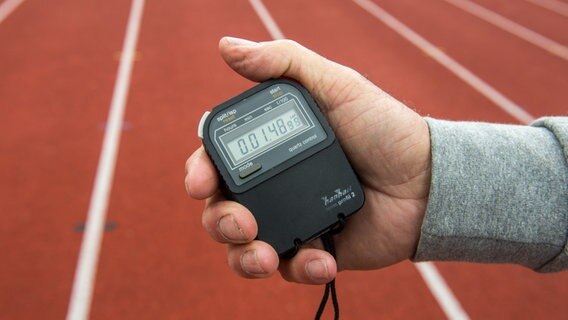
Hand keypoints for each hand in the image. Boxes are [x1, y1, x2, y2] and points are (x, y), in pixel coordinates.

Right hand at [185, 37, 430, 283]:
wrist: (428, 180)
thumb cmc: (383, 127)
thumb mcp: (336, 84)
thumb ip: (284, 63)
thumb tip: (227, 47)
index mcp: (270, 149)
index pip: (218, 162)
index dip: (200, 173)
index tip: (200, 183)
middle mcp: (274, 186)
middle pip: (221, 210)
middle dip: (220, 221)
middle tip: (242, 223)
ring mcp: (292, 220)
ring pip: (244, 248)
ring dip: (244, 257)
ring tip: (266, 256)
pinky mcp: (316, 249)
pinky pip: (290, 268)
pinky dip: (300, 268)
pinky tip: (323, 259)